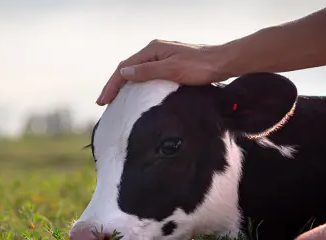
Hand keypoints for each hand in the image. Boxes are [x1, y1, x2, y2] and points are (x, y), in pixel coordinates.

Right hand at [96, 40, 230, 104]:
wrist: (223, 62)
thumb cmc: (200, 67)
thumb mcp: (172, 70)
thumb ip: (147, 71)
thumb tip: (124, 73)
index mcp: (152, 50)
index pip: (124, 68)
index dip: (111, 85)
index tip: (102, 101)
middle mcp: (154, 51)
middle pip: (127, 68)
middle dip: (113, 85)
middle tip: (103, 102)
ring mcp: (161, 57)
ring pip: (135, 71)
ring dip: (123, 85)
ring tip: (114, 99)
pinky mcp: (168, 64)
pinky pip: (145, 74)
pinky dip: (135, 84)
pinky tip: (134, 93)